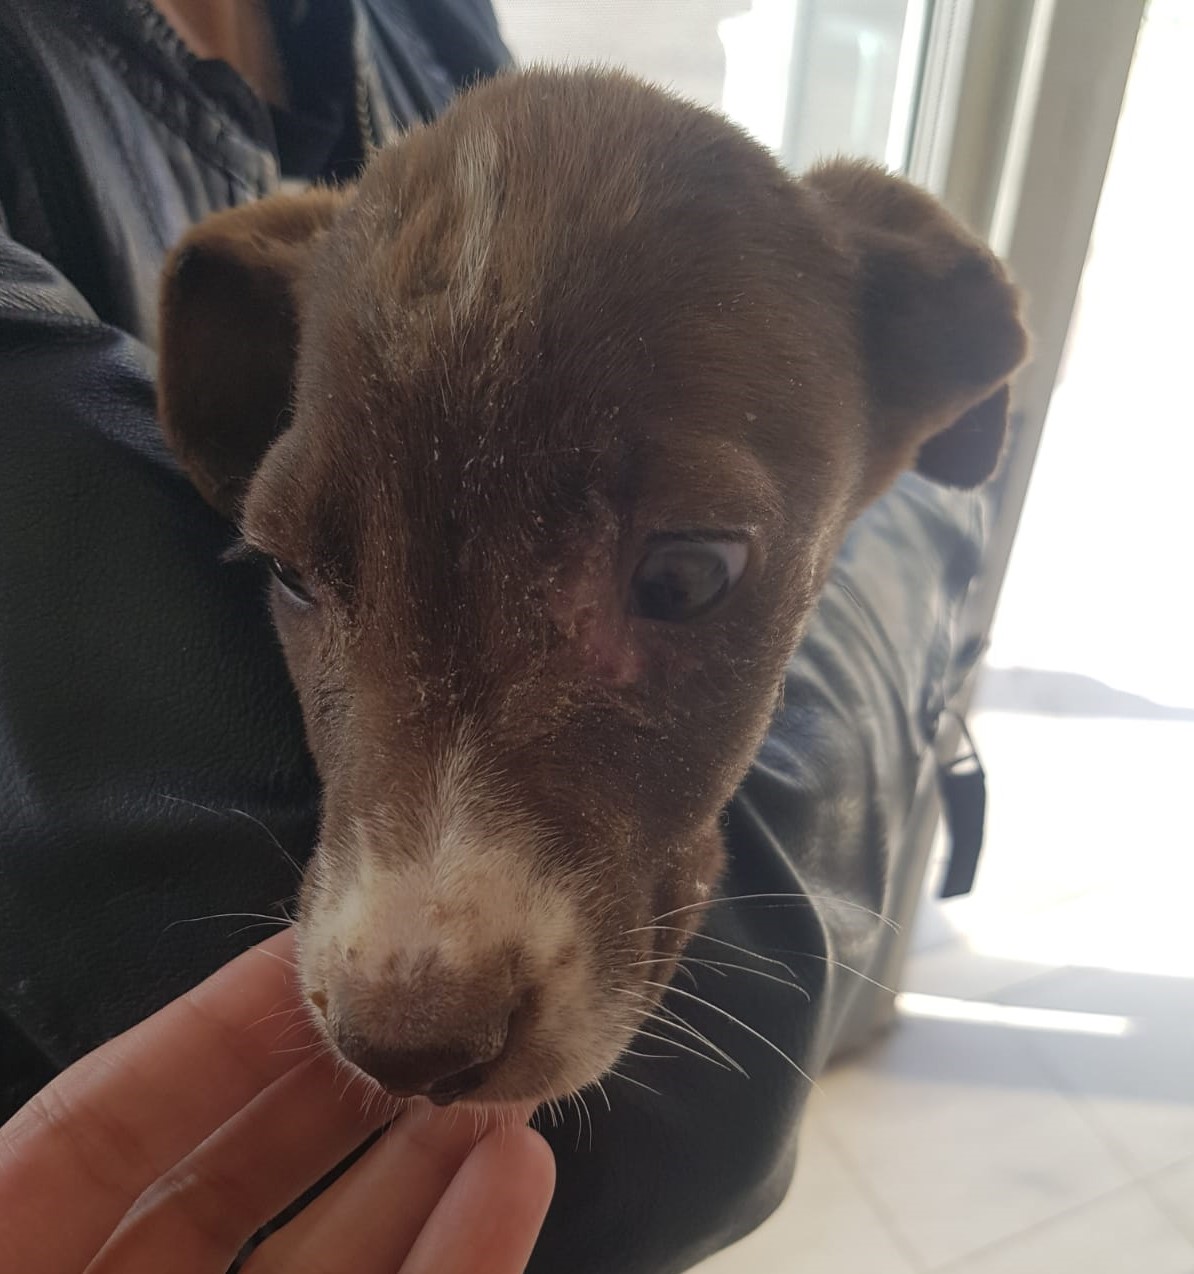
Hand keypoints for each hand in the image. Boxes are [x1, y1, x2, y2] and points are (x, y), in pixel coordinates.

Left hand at [0, 930, 554, 1272]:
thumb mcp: (16, 1256)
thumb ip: (74, 1166)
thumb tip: (245, 1030)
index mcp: (19, 1261)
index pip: (105, 1129)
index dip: (210, 1033)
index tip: (313, 955)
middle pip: (237, 1185)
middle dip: (340, 1092)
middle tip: (433, 1015)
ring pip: (337, 1263)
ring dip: (425, 1177)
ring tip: (508, 1091)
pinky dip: (456, 1267)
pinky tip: (514, 1186)